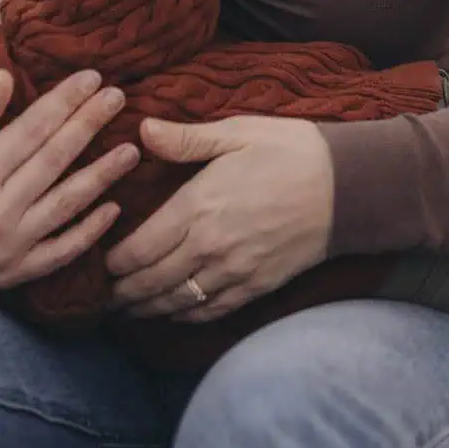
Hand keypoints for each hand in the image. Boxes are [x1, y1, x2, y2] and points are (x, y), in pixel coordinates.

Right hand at [0, 69, 140, 288]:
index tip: (91, 79)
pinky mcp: (16, 272)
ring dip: (102, 176)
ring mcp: (9, 246)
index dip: (63, 102)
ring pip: (66, 204)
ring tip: (131, 150)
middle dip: (89, 125)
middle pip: (54, 161)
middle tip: (118, 98)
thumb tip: (7, 77)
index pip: (31, 131)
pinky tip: (114, 208)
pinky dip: (90, 232)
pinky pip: (62, 251)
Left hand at [105, 117, 332, 321]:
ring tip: (128, 310)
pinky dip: (185, 317)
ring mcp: (235, 271)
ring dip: (147, 309)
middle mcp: (210, 246)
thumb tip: (141, 130)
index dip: (114, 262)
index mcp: (199, 206)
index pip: (140, 247)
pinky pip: (211, 312)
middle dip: (122, 293)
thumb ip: (186, 138)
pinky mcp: (258, 286)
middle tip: (103, 296)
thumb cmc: (291, 150)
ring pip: (177, 302)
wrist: (348, 185)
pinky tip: (173, 313)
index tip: (99, 263)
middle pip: (151, 282)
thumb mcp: (238, 130)